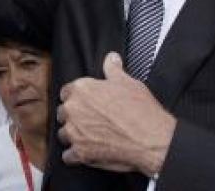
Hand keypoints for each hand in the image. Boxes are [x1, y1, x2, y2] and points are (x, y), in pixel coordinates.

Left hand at [57, 52, 176, 175]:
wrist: (152, 139)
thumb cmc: (141, 110)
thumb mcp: (128, 83)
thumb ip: (113, 69)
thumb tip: (111, 57)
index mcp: (81, 89)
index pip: (66, 92)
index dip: (75, 99)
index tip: (84, 104)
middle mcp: (73, 109)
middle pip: (63, 113)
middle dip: (73, 117)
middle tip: (88, 122)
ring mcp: (75, 132)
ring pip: (63, 134)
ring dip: (73, 137)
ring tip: (88, 138)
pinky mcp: (80, 152)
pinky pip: (68, 156)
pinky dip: (75, 156)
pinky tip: (85, 154)